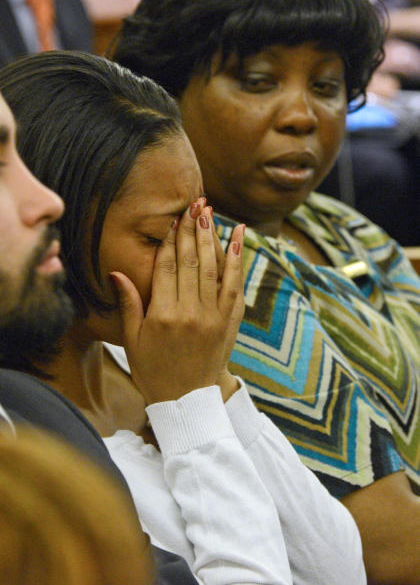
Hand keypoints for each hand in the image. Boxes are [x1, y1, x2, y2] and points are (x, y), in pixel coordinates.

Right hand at [110, 202, 243, 404]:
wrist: (187, 401)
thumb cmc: (153, 370)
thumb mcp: (132, 340)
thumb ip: (129, 303)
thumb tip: (117, 271)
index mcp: (162, 315)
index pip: (166, 266)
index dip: (170, 239)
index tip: (173, 218)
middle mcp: (189, 312)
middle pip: (191, 261)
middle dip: (191, 229)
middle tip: (193, 203)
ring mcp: (213, 317)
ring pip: (214, 268)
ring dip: (212, 237)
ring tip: (209, 212)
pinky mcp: (230, 322)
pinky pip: (235, 285)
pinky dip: (238, 260)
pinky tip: (239, 238)